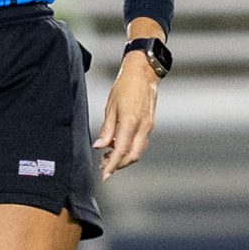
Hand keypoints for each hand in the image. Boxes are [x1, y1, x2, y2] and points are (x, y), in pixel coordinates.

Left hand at [94, 50, 160, 174]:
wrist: (143, 74)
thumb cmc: (125, 87)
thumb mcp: (111, 107)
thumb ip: (107, 129)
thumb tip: (99, 146)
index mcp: (130, 122)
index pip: (121, 151)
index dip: (112, 165)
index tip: (104, 175)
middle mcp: (143, 127)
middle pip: (133, 156)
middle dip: (119, 164)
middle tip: (103, 166)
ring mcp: (148, 127)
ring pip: (137, 150)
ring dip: (123, 157)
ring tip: (107, 156)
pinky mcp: (149, 125)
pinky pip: (140, 142)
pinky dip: (129, 148)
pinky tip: (116, 144)